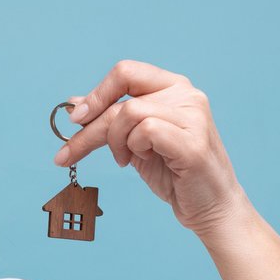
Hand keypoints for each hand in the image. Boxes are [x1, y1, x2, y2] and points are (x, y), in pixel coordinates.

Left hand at [55, 59, 251, 237]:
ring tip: (124, 160)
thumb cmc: (174, 174)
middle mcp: (186, 94)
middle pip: (122, 96)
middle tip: (68, 153)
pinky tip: (141, 161)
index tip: (76, 120)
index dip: (96, 94)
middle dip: (90, 128)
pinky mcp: (192, 142)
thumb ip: (111, 119)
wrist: (210, 207)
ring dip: (115, 142)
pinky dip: (134, 148)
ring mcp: (192, 116)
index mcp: (174, 87)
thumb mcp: (135, 143)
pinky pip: (146, 131)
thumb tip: (75, 102)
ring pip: (130, 113)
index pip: (126, 72)